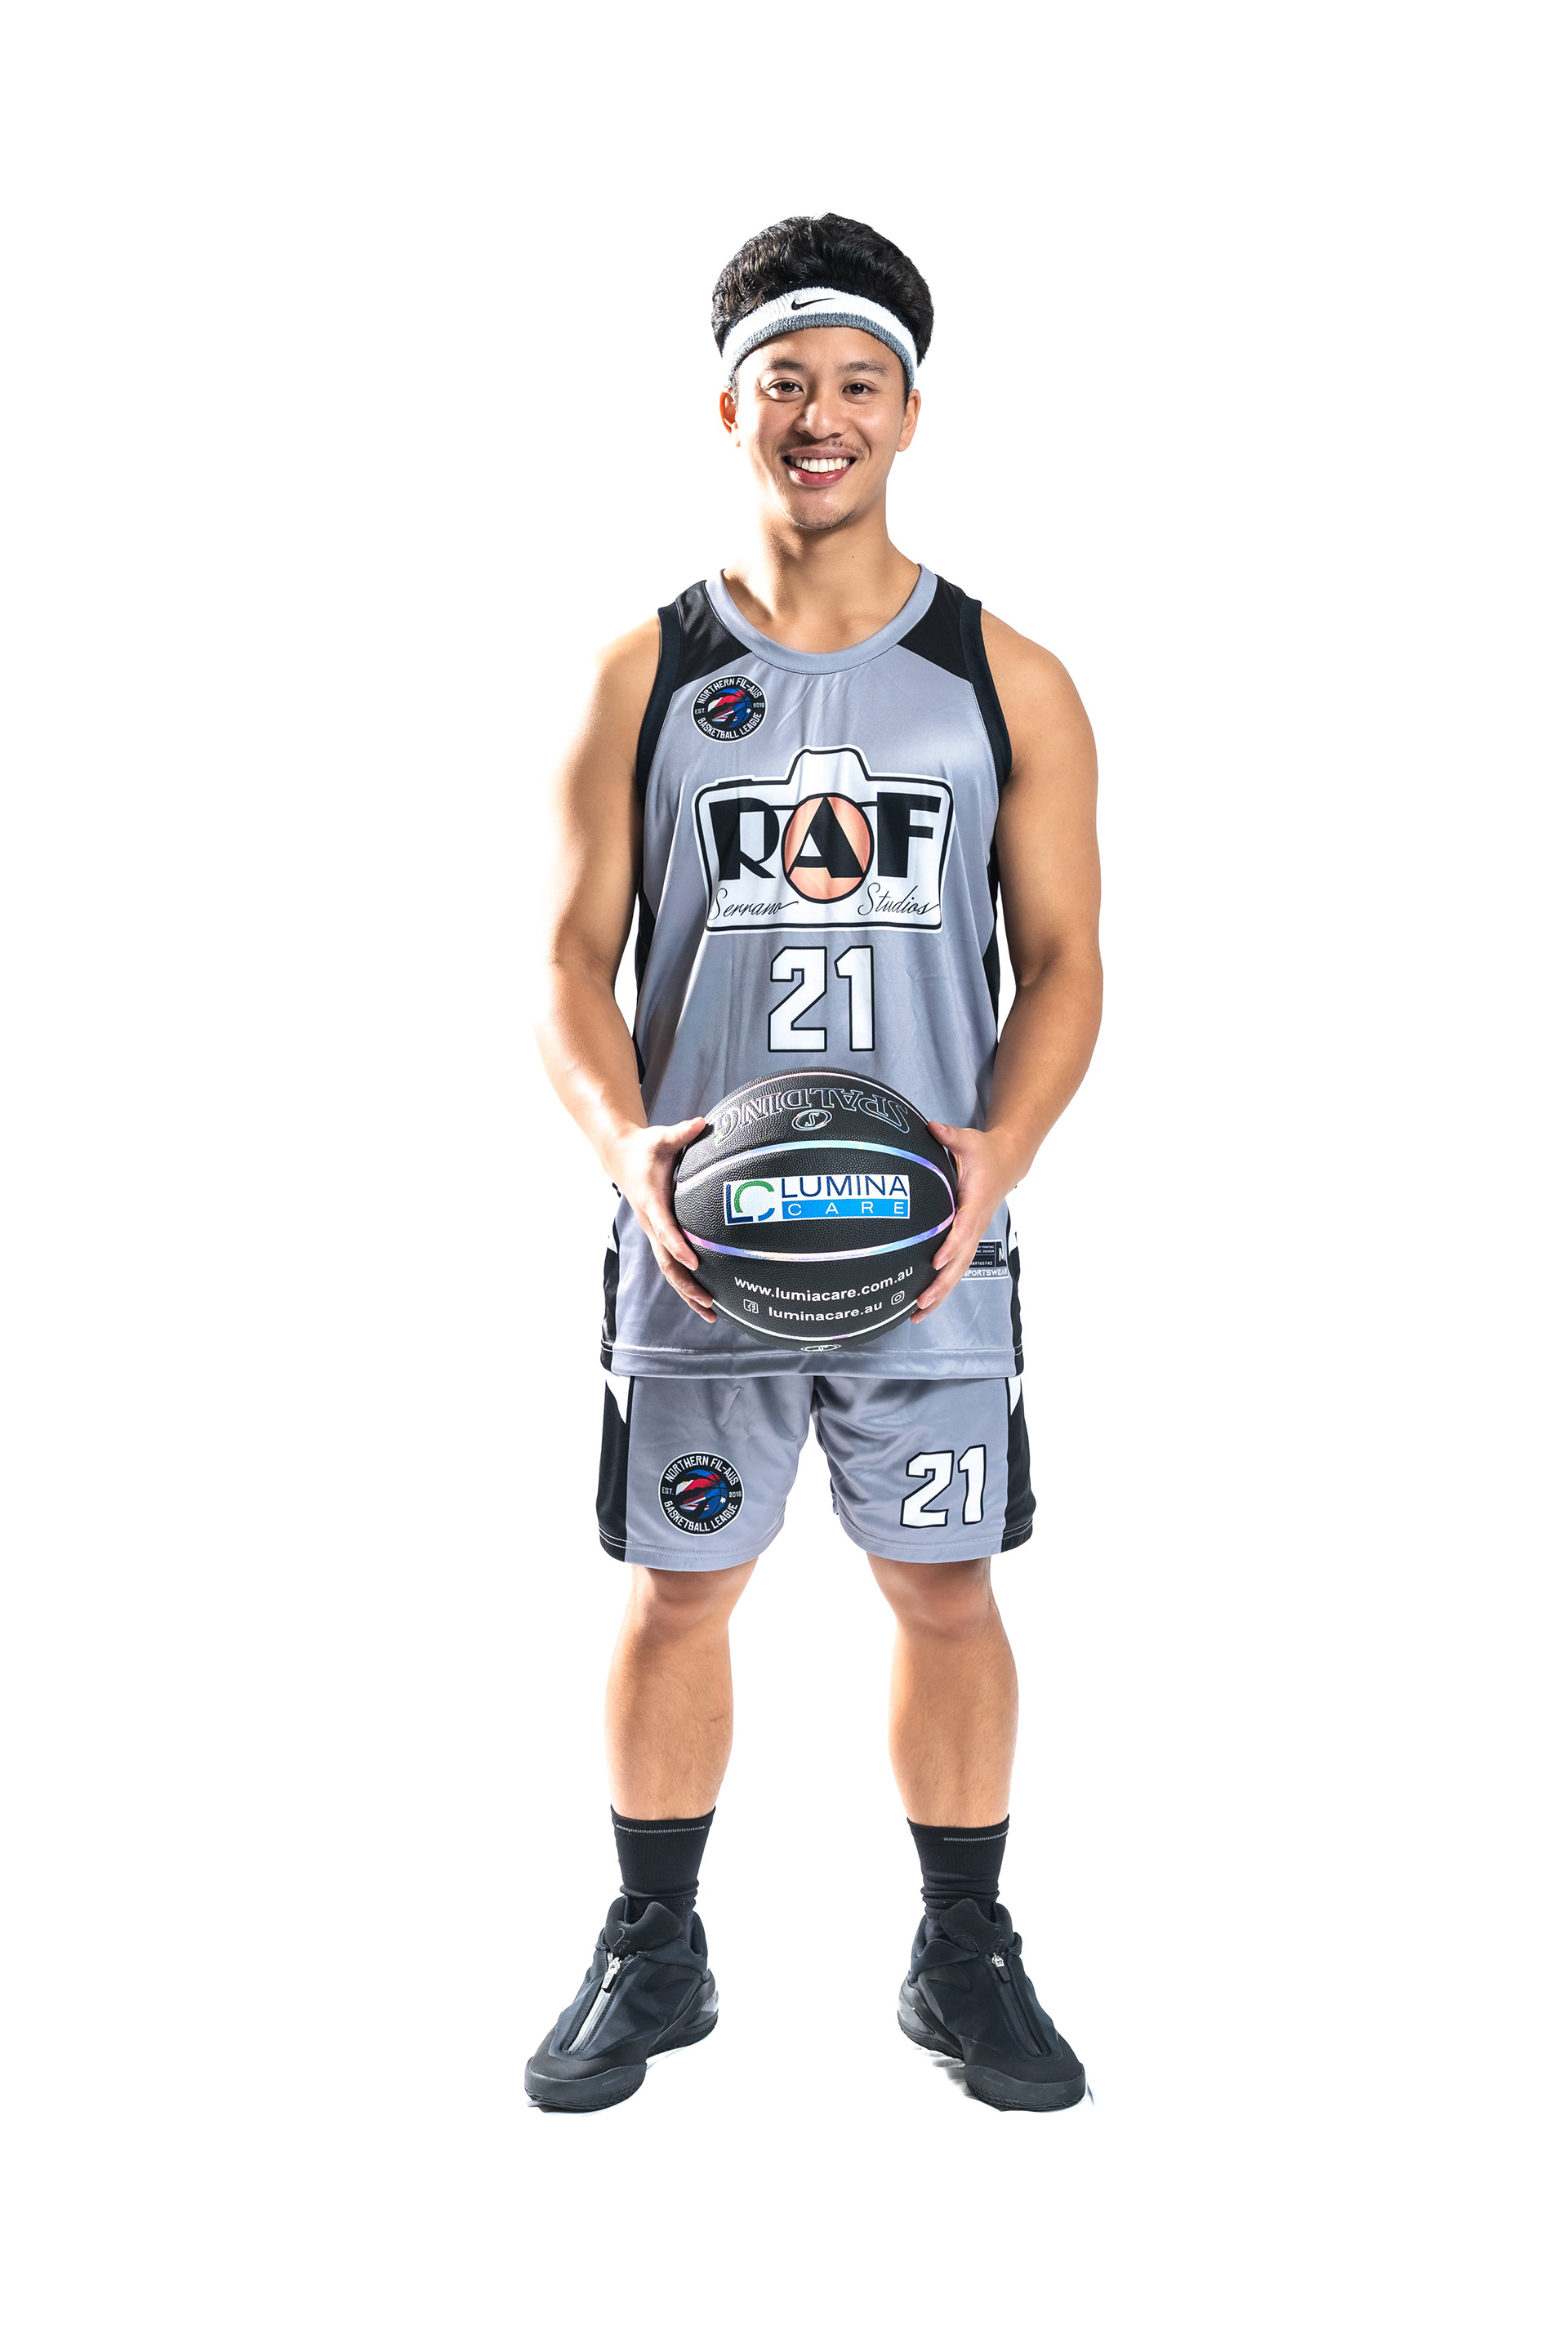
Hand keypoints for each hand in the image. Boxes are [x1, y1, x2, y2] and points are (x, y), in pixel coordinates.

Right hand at [605, 1118, 716, 1321]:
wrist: (622, 1158)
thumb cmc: (646, 1148)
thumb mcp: (661, 1137)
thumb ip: (681, 1133)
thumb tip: (701, 1123)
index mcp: (651, 1201)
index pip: (665, 1228)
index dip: (678, 1246)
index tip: (695, 1262)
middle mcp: (651, 1223)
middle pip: (667, 1261)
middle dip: (687, 1284)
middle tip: (709, 1301)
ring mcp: (655, 1233)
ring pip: (669, 1270)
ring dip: (688, 1293)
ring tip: (713, 1314)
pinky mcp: (660, 1237)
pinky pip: (672, 1265)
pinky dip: (687, 1284)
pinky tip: (707, 1300)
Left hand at [909, 1121, 1020, 1324]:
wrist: (1007, 1163)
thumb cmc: (984, 1153)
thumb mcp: (969, 1140)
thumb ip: (949, 1135)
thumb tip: (931, 1127)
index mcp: (975, 1203)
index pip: (963, 1229)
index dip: (950, 1246)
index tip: (935, 1261)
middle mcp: (976, 1225)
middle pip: (960, 1261)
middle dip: (941, 1283)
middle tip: (921, 1300)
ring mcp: (973, 1235)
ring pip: (958, 1271)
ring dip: (940, 1293)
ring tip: (917, 1314)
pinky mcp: (968, 1240)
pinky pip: (956, 1267)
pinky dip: (942, 1286)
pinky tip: (924, 1303)